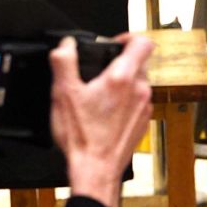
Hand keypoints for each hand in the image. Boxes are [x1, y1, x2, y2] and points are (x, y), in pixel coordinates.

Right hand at [49, 34, 154, 206]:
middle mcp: (139, 90)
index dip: (129, 36)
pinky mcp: (143, 122)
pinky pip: (137, 102)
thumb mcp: (63, 93)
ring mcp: (144, 107)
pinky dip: (124, 101)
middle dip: (119, 62)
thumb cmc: (83, 137)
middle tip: (99, 71)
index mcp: (122, 78)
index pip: (143, 42)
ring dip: (121, 83)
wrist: (96, 170)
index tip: (115, 42)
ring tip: (100, 94)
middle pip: (139, 62)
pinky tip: (106, 113)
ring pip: (138, 83)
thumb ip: (63, 61)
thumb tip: (66, 45)